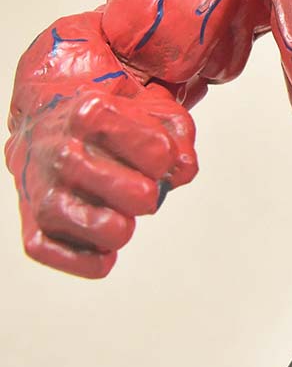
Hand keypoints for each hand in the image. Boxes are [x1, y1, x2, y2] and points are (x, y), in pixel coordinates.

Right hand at [14, 85, 196, 277]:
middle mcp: (64, 152)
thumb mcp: (150, 106)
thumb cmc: (105, 121)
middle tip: (142, 188)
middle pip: (133, 192)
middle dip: (148, 194)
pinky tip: (105, 247)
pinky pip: (61, 254)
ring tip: (121, 215)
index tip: (158, 157)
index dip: (167, 158)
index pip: (157, 151)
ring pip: (98, 225)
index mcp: (93, 114)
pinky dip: (90, 259)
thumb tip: (182, 170)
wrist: (47, 121)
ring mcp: (44, 190)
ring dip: (120, 227)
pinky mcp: (34, 226)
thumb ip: (177, 132)